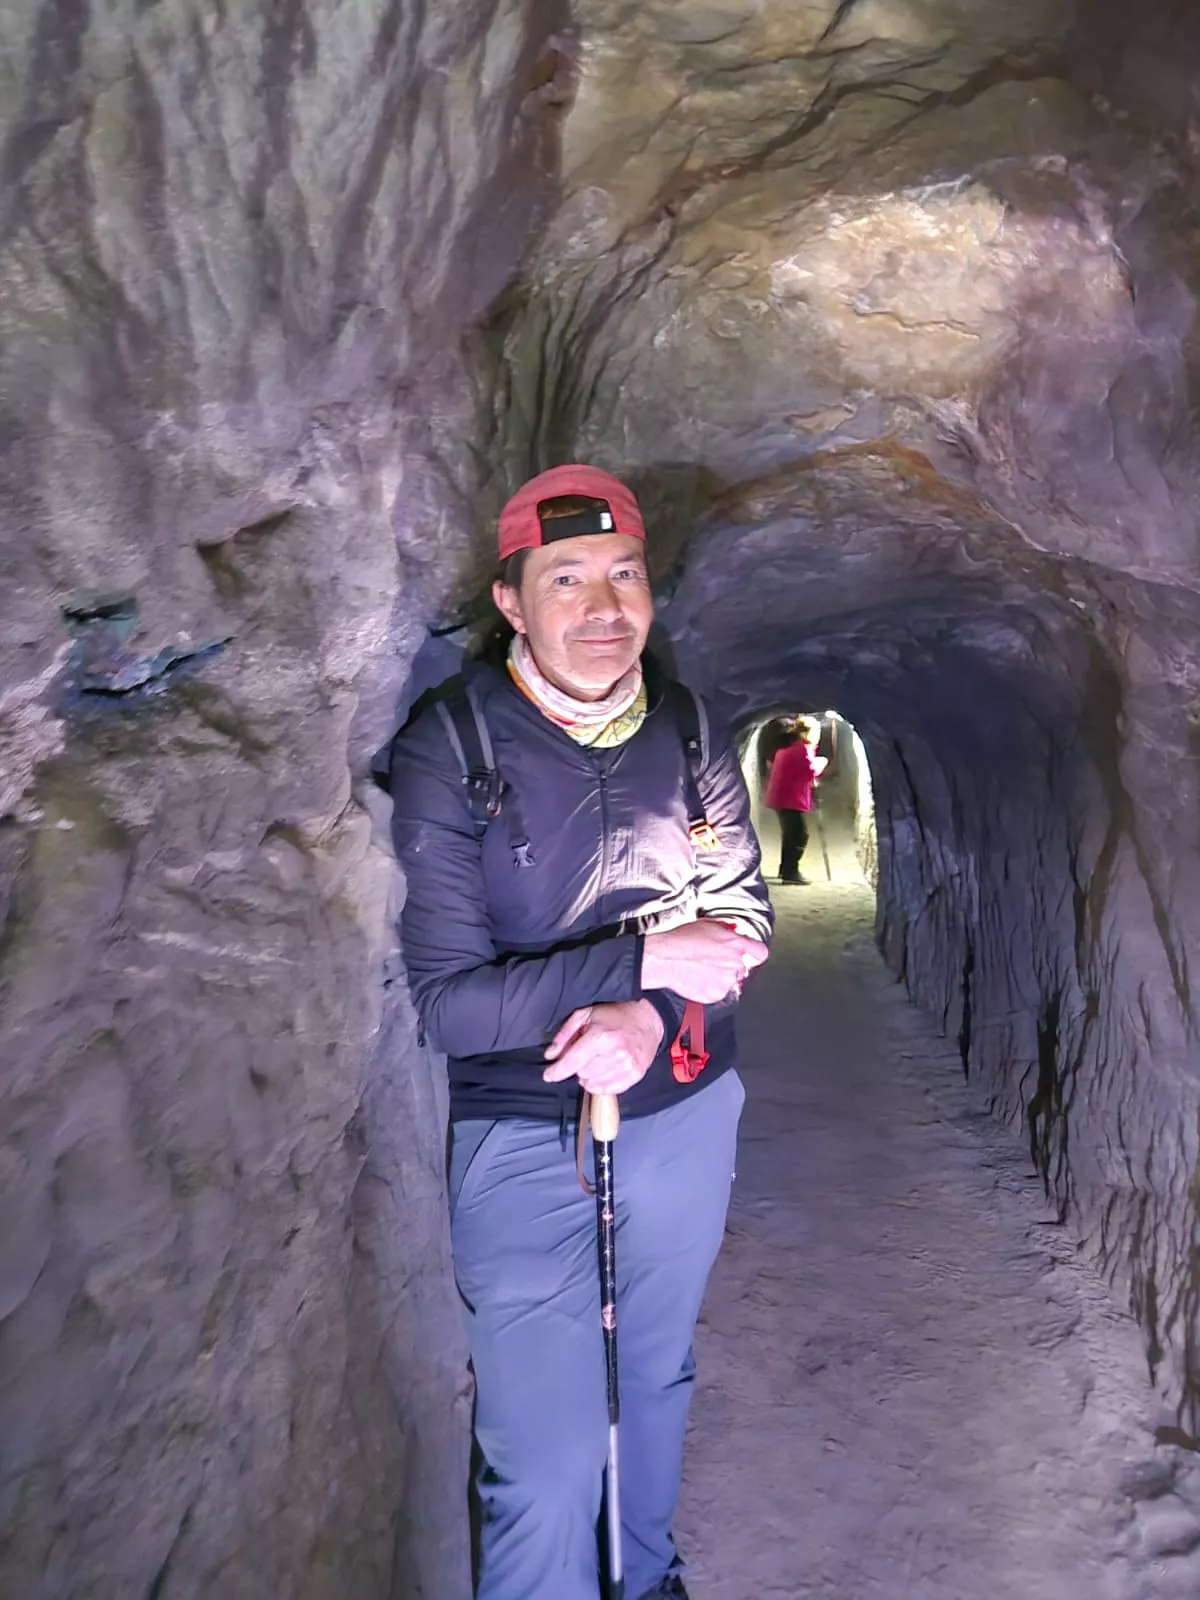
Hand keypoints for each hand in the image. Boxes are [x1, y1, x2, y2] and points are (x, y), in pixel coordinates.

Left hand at [542, 1000, 664, 1093]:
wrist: (648, 1018)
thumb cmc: (615, 1015)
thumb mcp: (586, 1014)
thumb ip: (565, 1035)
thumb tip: (551, 1055)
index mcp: (601, 1036)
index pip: (573, 1062)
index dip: (557, 1071)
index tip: (548, 1075)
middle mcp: (616, 1053)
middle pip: (581, 1074)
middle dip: (579, 1065)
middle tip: (588, 1052)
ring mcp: (627, 1066)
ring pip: (594, 1083)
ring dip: (590, 1075)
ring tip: (597, 1060)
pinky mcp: (636, 1074)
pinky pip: (610, 1090)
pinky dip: (601, 1084)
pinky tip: (603, 1071)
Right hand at [642, 921, 768, 1003]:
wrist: (665, 959)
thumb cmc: (682, 939)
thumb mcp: (707, 924)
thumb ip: (726, 929)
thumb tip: (734, 930)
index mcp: (736, 945)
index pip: (760, 952)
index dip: (754, 953)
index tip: (748, 954)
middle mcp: (735, 964)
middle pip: (743, 968)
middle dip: (731, 966)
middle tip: (712, 962)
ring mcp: (727, 981)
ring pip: (730, 982)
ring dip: (720, 978)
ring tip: (702, 970)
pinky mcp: (716, 995)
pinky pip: (719, 993)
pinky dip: (710, 988)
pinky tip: (698, 979)